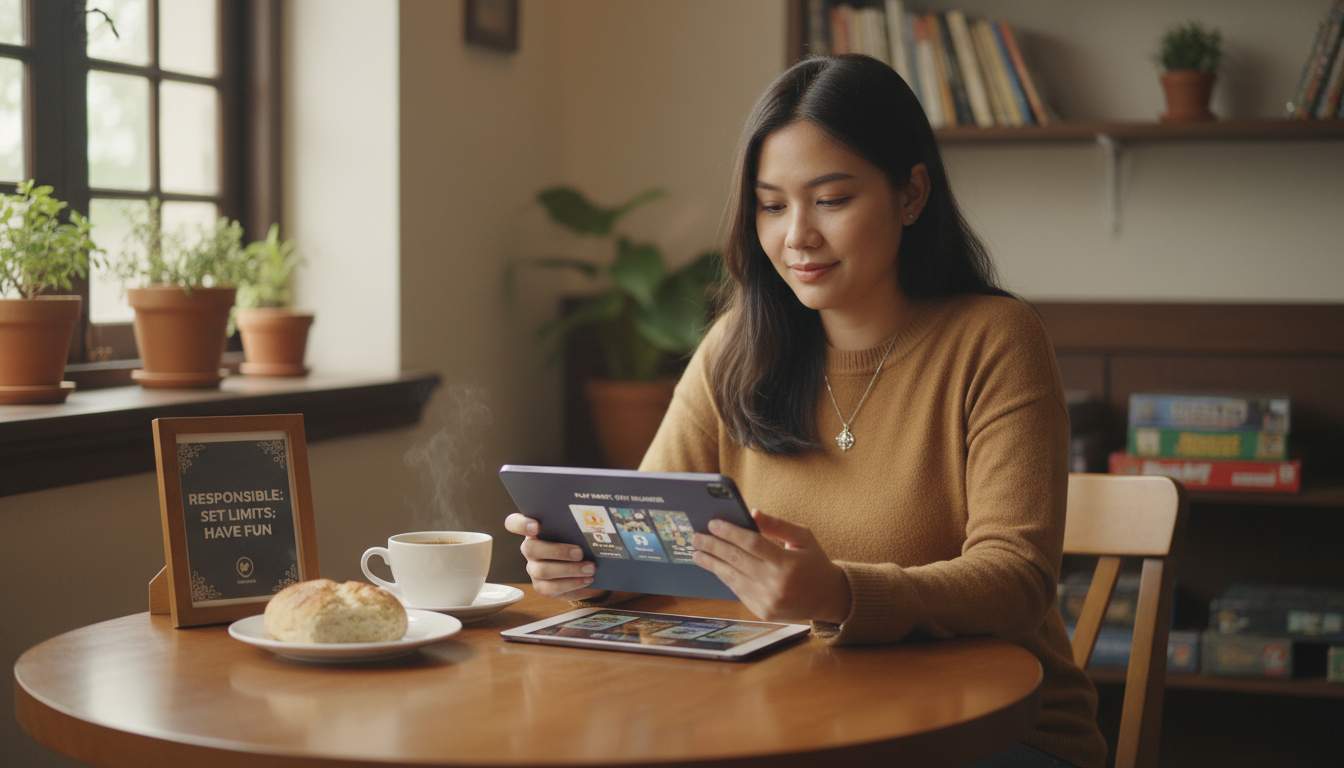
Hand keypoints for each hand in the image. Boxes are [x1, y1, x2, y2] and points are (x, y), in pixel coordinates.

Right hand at [504, 513, 603, 600]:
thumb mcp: (576, 529)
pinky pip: (551, 588)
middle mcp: (529, 548)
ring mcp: (533, 568)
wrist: (584, 564)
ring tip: (590, 569)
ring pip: (542, 571)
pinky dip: (572, 584)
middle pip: (531, 549)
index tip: (536, 526)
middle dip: (557, 551)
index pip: (514, 523)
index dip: (521, 524)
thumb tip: (595, 516)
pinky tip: (587, 580)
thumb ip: (576, 523)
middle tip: (579, 553)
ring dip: (569, 570)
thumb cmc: (578, 539)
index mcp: (533, 529)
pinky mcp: (541, 586)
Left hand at [691, 509, 850, 623]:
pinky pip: (738, 591)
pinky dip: (724, 577)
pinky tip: (714, 566)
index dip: (730, 532)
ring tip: (697, 552)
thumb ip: (777, 525)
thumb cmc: (815, 563)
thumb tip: (751, 513)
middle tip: (696, 536)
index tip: (713, 523)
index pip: (751, 544)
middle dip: (713, 546)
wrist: (829, 599)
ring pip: (732, 577)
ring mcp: (768, 601)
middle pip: (736, 560)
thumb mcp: (803, 537)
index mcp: (787, 563)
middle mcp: (776, 584)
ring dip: (712, 563)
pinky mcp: (762, 612)